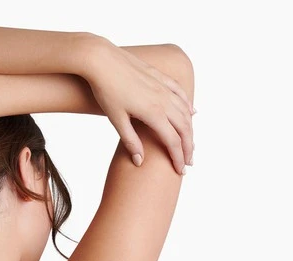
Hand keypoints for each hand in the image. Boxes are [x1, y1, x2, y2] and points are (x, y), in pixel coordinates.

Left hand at [84, 44, 194, 172]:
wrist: (101, 59)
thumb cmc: (105, 90)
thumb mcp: (116, 119)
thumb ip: (130, 141)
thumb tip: (140, 162)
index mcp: (153, 113)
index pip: (172, 141)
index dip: (178, 157)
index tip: (180, 170)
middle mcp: (163, 99)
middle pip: (184, 128)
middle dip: (188, 147)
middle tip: (189, 162)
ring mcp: (163, 87)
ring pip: (185, 111)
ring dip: (190, 129)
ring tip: (190, 143)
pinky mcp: (159, 77)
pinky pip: (180, 93)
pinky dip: (188, 105)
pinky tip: (192, 112)